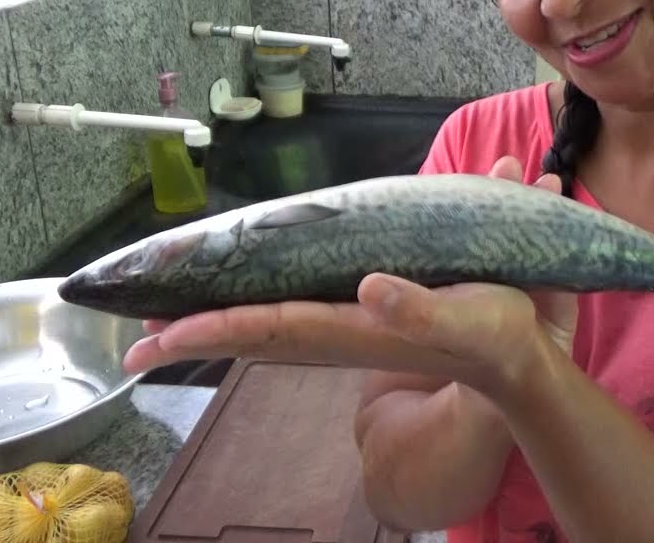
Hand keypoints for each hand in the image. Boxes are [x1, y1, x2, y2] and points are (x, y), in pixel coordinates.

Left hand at [122, 156, 578, 399]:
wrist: (518, 365)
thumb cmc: (497, 338)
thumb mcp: (471, 318)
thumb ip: (420, 305)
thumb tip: (370, 288)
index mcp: (357, 326)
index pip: (269, 326)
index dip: (214, 326)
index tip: (160, 335)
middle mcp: (340, 330)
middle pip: (253, 331)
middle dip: (195, 331)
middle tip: (135, 337)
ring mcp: (345, 328)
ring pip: (265, 325)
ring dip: (215, 323)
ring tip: (165, 325)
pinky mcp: (357, 321)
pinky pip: (288, 319)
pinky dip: (250, 317)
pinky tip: (231, 307)